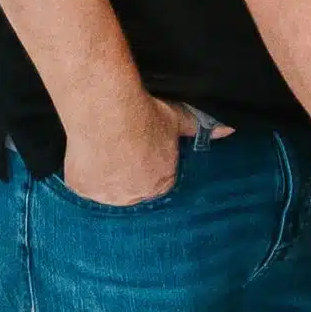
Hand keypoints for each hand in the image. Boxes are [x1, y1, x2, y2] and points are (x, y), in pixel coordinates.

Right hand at [61, 95, 226, 206]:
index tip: (142, 152)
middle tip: (122, 150)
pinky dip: (86, 173)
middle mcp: (135, 196)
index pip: (157, 182)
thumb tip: (228, 130)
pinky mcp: (82, 189)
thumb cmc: (146, 117)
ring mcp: (107, 196)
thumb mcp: (178, 121)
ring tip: (106, 150)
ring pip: (107, 189)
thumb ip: (201, 129)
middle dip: (129, 173)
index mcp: (161, 184)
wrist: (108, 115)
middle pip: (132, 188)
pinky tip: (90, 155)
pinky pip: (84, 185)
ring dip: (107, 176)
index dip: (149, 165)